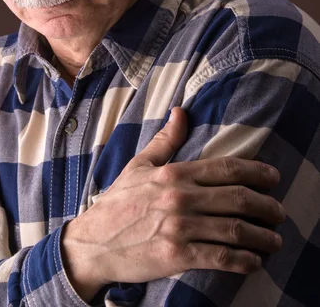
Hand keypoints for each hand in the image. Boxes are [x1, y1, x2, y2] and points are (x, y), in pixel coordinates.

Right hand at [61, 107, 284, 301]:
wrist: (93, 242)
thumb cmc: (118, 203)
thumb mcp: (139, 165)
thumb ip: (165, 140)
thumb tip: (181, 111)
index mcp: (174, 173)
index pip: (226, 168)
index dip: (256, 172)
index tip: (274, 178)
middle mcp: (180, 197)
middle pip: (238, 198)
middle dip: (267, 206)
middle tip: (280, 213)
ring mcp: (179, 227)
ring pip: (235, 229)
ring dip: (262, 236)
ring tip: (274, 241)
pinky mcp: (177, 255)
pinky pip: (220, 258)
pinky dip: (243, 261)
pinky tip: (253, 262)